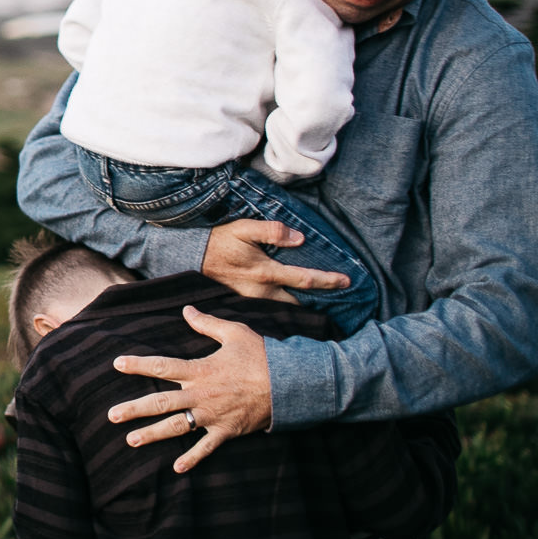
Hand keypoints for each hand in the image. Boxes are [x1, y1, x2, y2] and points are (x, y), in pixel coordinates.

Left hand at [107, 306, 271, 471]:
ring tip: (131, 440)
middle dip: (134, 409)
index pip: (162, 366)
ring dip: (153, 434)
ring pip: (177, 427)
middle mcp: (201, 394)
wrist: (291, 384)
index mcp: (200, 370)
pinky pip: (206, 447)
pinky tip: (177, 468)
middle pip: (161, 402)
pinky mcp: (227, 430)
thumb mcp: (234, 333)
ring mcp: (213, 415)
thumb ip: (207, 324)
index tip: (117, 364)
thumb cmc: (263, 356)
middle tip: (112, 415)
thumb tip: (187, 310)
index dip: (138, 365)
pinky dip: (192, 458)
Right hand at [202, 219, 348, 300]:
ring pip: (284, 309)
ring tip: (320, 306)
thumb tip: (299, 238)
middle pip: (298, 303)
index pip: (304, 279)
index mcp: (265, 272)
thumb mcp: (243, 228)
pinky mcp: (245, 302)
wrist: (191, 257)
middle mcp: (262, 291)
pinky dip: (285, 309)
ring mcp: (253, 299)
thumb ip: (272, 231)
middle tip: (339, 303)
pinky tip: (292, 307)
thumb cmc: (218, 241)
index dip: (327, 280)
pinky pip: (271, 309)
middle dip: (319, 304)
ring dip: (302, 307)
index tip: (347, 281)